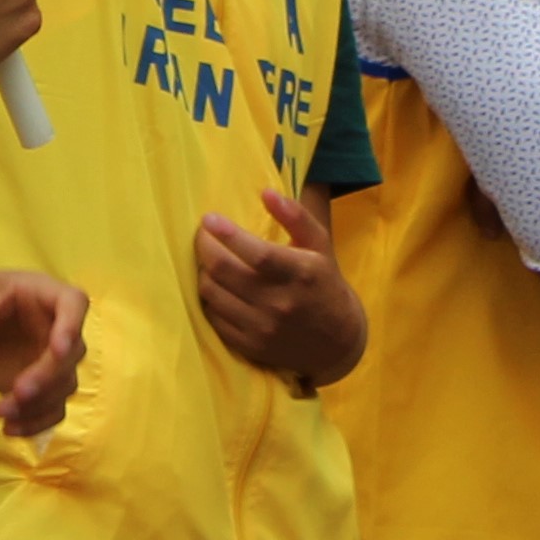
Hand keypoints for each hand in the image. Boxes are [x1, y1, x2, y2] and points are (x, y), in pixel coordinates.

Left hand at [0, 267, 88, 436]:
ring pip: (64, 386)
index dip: (72, 326)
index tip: (57, 350)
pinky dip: (36, 423)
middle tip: (17, 392)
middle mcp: (55, 327)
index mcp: (42, 294)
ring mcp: (51, 358)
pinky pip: (53, 408)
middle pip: (72, 353)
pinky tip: (10, 429)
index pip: (73, 303)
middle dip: (47, 377)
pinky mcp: (41, 386)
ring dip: (37, 404)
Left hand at [192, 190, 363, 387]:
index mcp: (300, 272)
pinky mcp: (250, 346)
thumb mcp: (320, 245)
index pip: (256, 253)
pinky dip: (209, 298)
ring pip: (212, 294)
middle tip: (203, 235)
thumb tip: (266, 193)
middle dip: (204, 247)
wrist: (337, 342)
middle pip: (224, 271)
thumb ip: (295, 216)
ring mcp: (263, 328)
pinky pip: (213, 318)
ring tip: (209, 259)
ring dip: (204, 271)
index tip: (209, 219)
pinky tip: (217, 286)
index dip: (227, 234)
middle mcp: (280, 303)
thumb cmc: (324, 283)